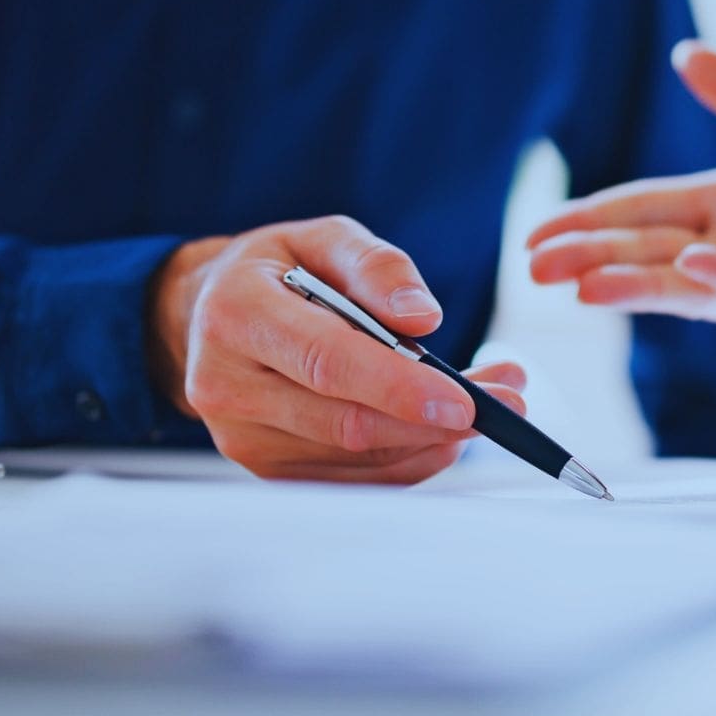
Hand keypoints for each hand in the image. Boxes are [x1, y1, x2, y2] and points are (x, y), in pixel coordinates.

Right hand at [149, 216, 526, 481]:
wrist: (210, 315)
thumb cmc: (277, 272)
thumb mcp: (323, 237)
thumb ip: (377, 266)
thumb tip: (423, 318)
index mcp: (237, 316)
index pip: (327, 363)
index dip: (399, 387)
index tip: (465, 401)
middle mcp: (228, 386)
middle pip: (347, 423)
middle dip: (435, 419)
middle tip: (505, 400)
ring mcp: (243, 438)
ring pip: (357, 459)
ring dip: (433, 439)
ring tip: (485, 403)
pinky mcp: (266, 470)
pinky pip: (354, 479)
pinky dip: (409, 458)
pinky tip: (440, 430)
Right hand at [527, 42, 715, 389]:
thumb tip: (685, 53)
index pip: (643, 209)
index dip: (592, 218)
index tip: (536, 231)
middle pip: (647, 251)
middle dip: (590, 257)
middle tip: (532, 266)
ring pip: (685, 285)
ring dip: (635, 285)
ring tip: (582, 286)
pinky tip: (693, 266)